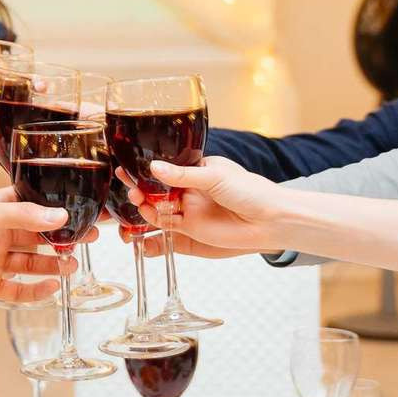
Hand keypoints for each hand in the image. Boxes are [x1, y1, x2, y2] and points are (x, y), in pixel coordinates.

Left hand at [0, 189, 83, 302]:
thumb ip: (22, 217)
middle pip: (38, 237)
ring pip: (31, 263)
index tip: (85, 210)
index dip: (59, 210)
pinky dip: (36, 290)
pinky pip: (17, 290)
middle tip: (90, 237)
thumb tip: (59, 218)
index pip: (34, 207)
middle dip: (63, 238)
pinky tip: (53, 286)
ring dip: (53, 263)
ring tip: (74, 263)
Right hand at [128, 157, 288, 258]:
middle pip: (157, 189)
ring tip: (136, 200)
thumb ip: (182, 175)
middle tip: (128, 186)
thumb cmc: (250, 191)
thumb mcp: (214, 177)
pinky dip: (153, 224)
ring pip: (158, 208)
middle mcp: (190, 189)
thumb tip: (154, 167)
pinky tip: (144, 218)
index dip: (146, 169)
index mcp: (197, 170)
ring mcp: (189, 209)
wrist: (269, 220)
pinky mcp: (191, 230)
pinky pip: (166, 227)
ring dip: (144, 205)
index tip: (128, 167)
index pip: (166, 168)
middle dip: (140, 188)